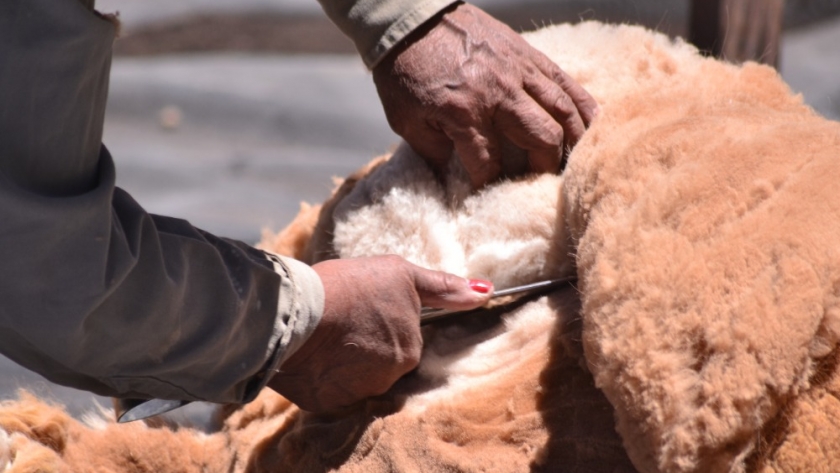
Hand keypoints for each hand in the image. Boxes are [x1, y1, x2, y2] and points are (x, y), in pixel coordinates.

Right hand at [267, 255, 491, 411]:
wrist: (298, 312)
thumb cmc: (351, 285)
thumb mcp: (400, 274)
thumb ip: (442, 287)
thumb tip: (485, 292)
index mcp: (410, 349)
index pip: (404, 338)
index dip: (383, 321)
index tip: (364, 312)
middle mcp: (391, 376)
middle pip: (382, 359)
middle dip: (367, 342)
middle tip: (345, 318)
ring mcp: (360, 392)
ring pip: (358, 374)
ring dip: (346, 358)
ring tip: (326, 333)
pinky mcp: (329, 402)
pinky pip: (331, 388)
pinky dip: (324, 375)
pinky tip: (313, 355)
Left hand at [373, 3, 597, 188]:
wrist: (413, 18)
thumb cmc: (405, 72)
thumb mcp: (405, 119)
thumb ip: (432, 151)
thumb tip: (450, 180)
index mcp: (463, 112)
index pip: (488, 163)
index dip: (491, 186)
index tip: (492, 196)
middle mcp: (497, 93)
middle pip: (542, 138)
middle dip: (544, 167)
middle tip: (539, 181)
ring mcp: (518, 71)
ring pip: (562, 110)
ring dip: (573, 140)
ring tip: (572, 161)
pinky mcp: (528, 55)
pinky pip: (565, 82)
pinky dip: (582, 105)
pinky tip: (592, 124)